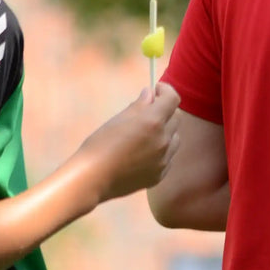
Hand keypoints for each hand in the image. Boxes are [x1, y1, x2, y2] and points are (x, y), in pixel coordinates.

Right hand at [76, 83, 181, 201]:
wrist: (92, 179)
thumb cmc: (100, 145)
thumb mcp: (118, 120)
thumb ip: (139, 105)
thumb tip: (150, 93)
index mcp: (153, 122)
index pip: (173, 99)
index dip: (166, 90)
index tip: (156, 90)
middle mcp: (163, 140)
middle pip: (176, 117)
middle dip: (165, 110)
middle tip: (149, 111)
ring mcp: (164, 159)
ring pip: (175, 138)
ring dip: (166, 131)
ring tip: (146, 134)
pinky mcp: (160, 174)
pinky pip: (168, 156)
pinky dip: (162, 150)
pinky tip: (144, 152)